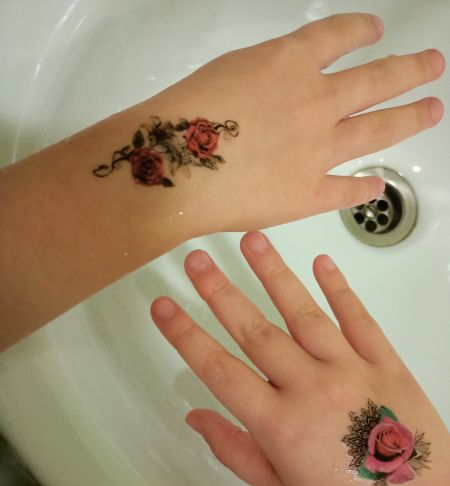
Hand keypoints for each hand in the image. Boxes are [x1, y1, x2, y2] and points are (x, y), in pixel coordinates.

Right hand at [151, 12, 444, 233]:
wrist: (176, 167)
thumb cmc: (183, 115)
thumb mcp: (225, 72)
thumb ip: (263, 78)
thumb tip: (275, 94)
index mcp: (289, 62)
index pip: (338, 36)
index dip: (361, 31)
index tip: (375, 31)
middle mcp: (316, 101)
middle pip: (378, 78)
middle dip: (410, 69)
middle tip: (432, 65)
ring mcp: (319, 149)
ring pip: (379, 128)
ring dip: (410, 116)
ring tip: (431, 109)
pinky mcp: (310, 193)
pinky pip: (348, 190)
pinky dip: (365, 189)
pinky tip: (377, 186)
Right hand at [151, 231, 449, 485]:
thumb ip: (234, 450)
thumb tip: (196, 416)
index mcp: (279, 425)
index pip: (219, 370)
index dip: (185, 335)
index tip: (163, 307)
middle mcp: (311, 389)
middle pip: (255, 331)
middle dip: (220, 292)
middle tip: (196, 260)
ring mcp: (351, 370)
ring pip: (303, 313)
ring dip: (273, 274)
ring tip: (251, 241)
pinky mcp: (385, 361)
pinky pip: (358, 317)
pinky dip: (339, 288)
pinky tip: (321, 263)